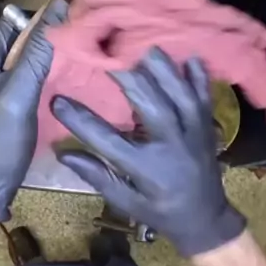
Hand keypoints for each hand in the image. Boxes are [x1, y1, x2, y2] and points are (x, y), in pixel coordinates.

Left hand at [0, 0, 68, 220]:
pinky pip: (23, 76)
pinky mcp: (0, 100)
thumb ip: (38, 49)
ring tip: (79, 53)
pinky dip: (41, 72)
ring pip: (23, 57)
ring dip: (46, 54)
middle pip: (19, 38)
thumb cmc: (1, 137)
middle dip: (47, 36)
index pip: (14, 22)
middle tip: (82, 36)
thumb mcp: (21, 90)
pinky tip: (64, 76)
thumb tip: (59, 6)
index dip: (43, 17)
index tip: (76, 17)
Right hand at [52, 47, 244, 256]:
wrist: (206, 219)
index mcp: (146, 169)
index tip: (57, 101)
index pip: (107, 140)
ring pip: (179, 94)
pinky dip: (198, 75)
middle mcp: (171, 146)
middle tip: (107, 56)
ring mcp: (194, 133)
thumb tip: (63, 152)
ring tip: (142, 46)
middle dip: (128, 78)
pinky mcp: (208, 126)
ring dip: (162, 69)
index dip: (80, 120)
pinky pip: (204, 95)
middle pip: (150, 105)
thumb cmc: (159, 210)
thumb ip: (97, 175)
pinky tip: (189, 56)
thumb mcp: (125, 202)